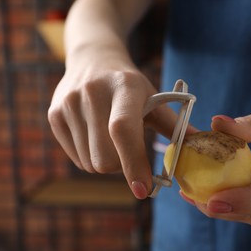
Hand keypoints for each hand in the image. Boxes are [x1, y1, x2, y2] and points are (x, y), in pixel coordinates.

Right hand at [48, 57, 175, 198]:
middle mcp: (92, 93)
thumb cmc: (129, 84)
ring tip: (110, 137)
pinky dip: (90, 156)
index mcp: (124, 87)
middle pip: (105, 158)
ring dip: (106, 162)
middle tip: (129, 150)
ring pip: (90, 163)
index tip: (143, 190)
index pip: (123, 130)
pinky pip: (76, 158)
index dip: (133, 163)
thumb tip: (197, 145)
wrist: (92, 59)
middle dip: (121, 166)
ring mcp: (68, 104)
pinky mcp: (53, 115)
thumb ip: (173, 124)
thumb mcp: (153, 96)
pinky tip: (95, 135)